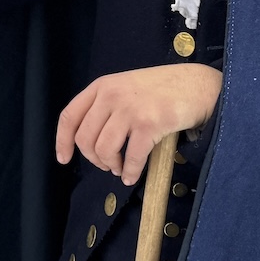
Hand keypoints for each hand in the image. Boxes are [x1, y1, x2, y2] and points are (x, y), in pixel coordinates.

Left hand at [56, 63, 222, 185]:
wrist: (196, 85)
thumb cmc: (163, 89)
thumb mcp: (126, 87)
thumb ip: (106, 106)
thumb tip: (92, 142)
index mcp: (102, 86)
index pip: (69, 116)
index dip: (63, 141)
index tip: (64, 159)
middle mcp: (111, 95)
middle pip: (85, 138)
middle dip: (94, 159)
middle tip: (108, 165)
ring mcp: (130, 109)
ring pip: (104, 150)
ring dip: (112, 166)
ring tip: (121, 168)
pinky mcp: (149, 124)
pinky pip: (131, 158)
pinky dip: (130, 172)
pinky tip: (133, 175)